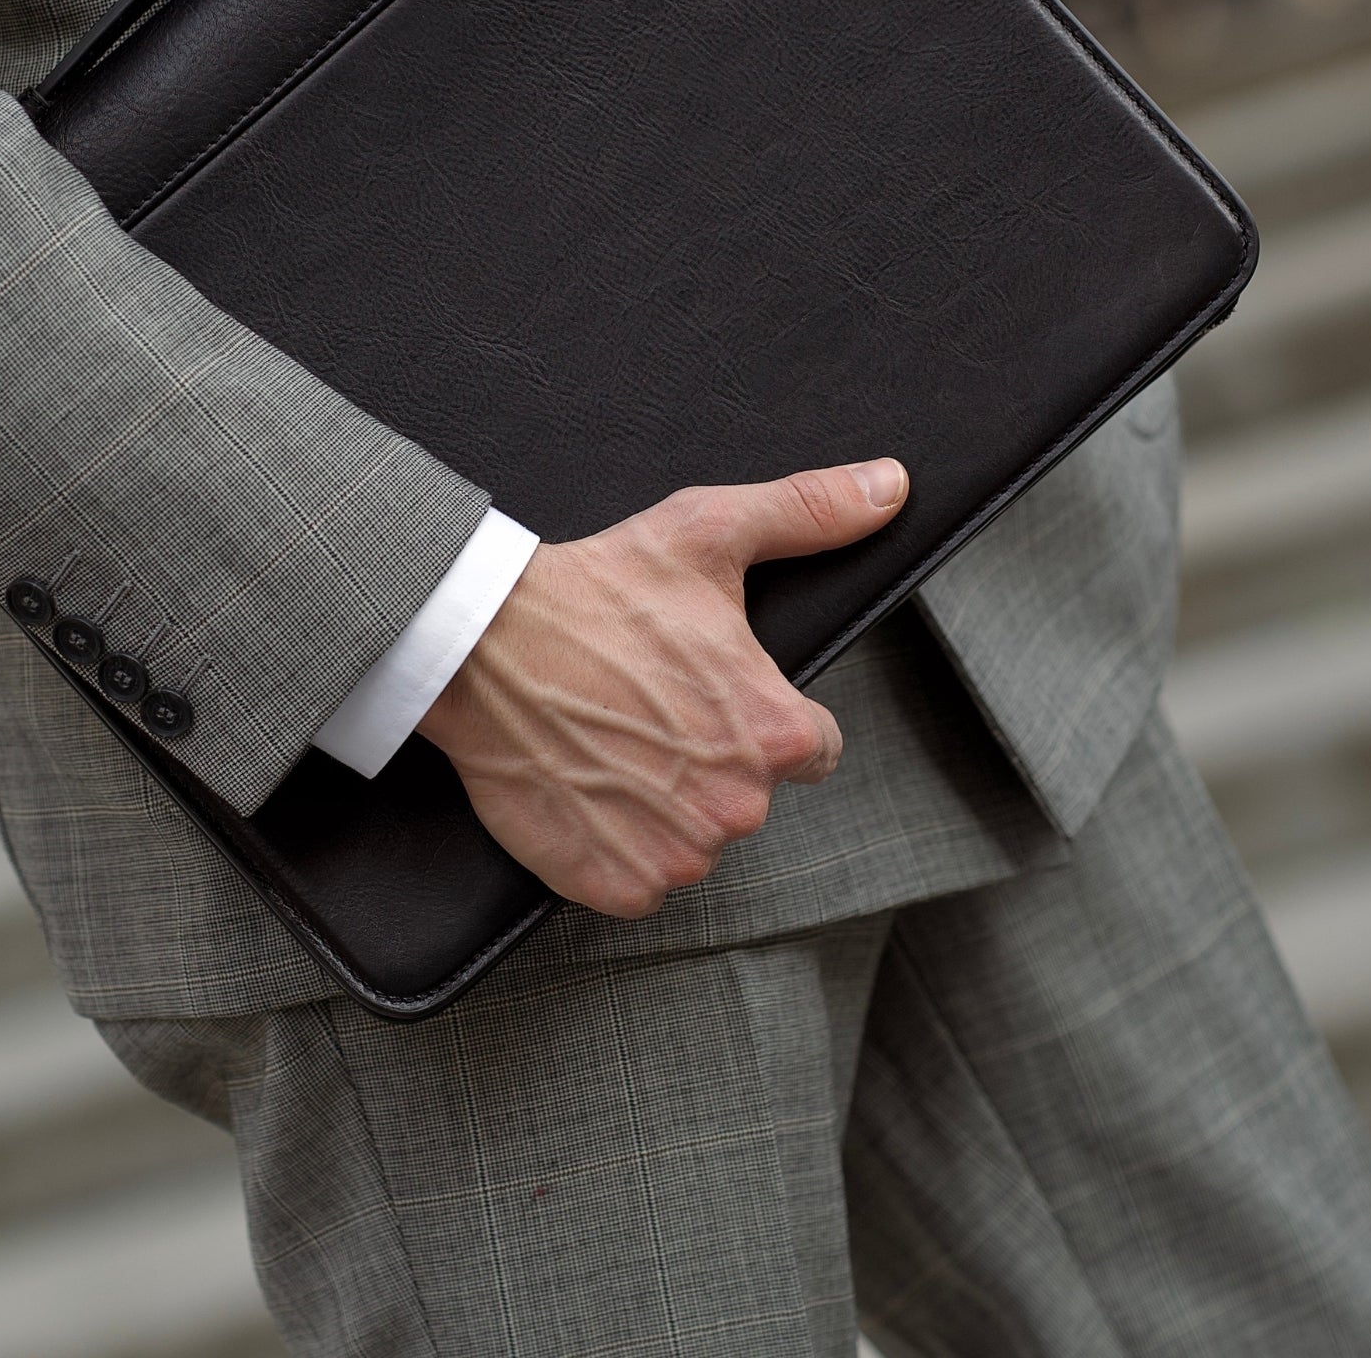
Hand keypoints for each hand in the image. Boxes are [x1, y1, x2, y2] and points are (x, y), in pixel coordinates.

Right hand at [416, 461, 908, 917]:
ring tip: (608, 741)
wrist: (480, 641)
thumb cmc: (594, 588)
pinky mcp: (612, 884)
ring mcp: (673, 853)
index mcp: (774, 731)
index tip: (708, 691)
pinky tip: (585, 785)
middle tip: (645, 707)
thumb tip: (890, 487)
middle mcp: (736, 806)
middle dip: (707, 760)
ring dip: (661, 806)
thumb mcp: (709, 532)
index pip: (812, 748)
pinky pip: (636, 881)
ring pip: (692, 841)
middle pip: (746, 796)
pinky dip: (613, 846)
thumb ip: (810, 513)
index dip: (762, 716)